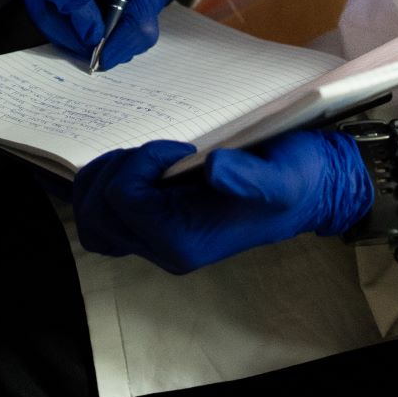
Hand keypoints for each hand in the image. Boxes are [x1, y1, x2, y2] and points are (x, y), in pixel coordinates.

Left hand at [71, 130, 373, 273]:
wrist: (305, 193)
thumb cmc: (293, 181)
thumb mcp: (281, 176)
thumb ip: (250, 177)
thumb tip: (212, 167)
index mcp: (185, 241)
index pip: (124, 201)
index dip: (140, 164)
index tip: (181, 148)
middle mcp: (163, 248)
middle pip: (97, 214)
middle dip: (116, 172)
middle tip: (157, 152)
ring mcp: (154, 239)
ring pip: (92, 218)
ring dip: (104, 178)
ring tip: (143, 158)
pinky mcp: (153, 225)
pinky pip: (104, 214)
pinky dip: (106, 184)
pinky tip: (136, 165)